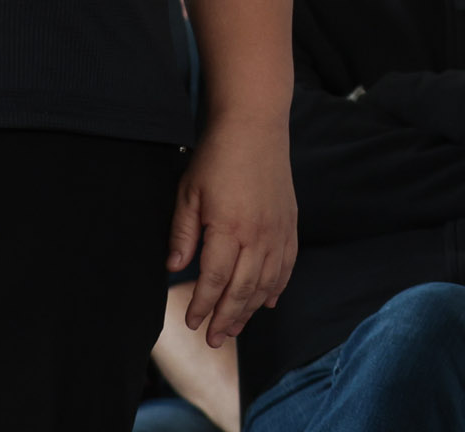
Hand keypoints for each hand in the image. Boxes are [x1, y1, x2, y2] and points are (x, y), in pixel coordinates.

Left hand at [171, 112, 297, 347]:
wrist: (255, 125)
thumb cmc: (217, 156)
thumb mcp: (188, 192)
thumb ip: (183, 232)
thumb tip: (174, 268)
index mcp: (229, 227)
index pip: (215, 279)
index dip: (202, 304)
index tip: (190, 321)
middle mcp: (258, 234)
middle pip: (243, 289)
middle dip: (226, 317)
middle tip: (214, 339)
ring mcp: (278, 229)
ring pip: (267, 282)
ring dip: (251, 309)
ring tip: (235, 327)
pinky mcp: (290, 222)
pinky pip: (287, 264)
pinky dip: (278, 286)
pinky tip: (269, 302)